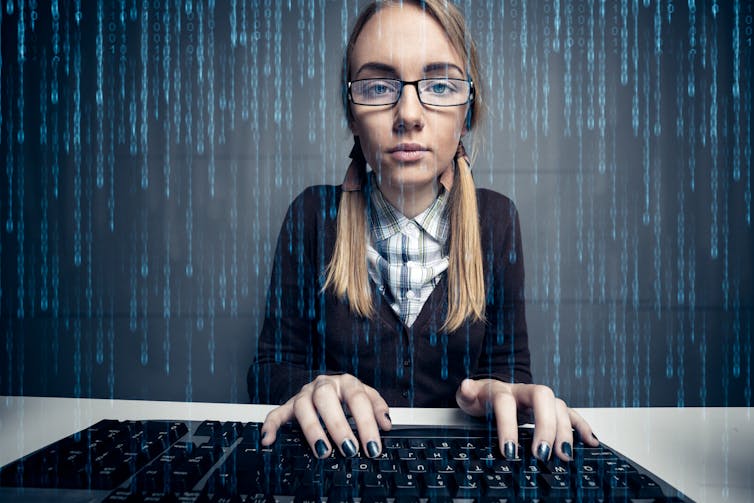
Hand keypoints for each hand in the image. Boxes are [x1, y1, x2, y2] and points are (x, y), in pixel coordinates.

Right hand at [260, 373, 391, 458]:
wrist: (327, 384)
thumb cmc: (348, 394)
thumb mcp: (367, 395)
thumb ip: (378, 407)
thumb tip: (386, 424)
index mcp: (346, 382)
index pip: (358, 400)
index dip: (367, 424)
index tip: (373, 446)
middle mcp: (324, 385)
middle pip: (327, 400)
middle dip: (339, 426)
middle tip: (349, 449)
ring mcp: (304, 394)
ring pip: (303, 407)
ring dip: (313, 430)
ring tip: (323, 451)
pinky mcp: (289, 405)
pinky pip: (276, 413)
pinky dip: (271, 426)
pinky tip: (269, 440)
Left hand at [455, 378, 598, 461]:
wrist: (492, 392)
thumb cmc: (482, 399)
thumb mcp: (467, 397)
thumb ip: (465, 393)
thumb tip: (465, 387)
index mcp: (501, 390)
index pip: (506, 402)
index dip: (508, 425)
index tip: (509, 451)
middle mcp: (524, 391)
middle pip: (541, 397)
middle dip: (545, 425)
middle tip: (542, 454)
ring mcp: (540, 400)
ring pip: (558, 406)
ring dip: (564, 430)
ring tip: (564, 456)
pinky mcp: (551, 410)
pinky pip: (571, 414)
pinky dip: (581, 427)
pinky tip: (590, 442)